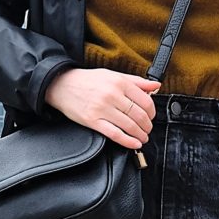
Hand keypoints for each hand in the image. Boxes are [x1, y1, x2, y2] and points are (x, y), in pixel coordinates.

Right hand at [44, 68, 159, 148]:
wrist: (62, 85)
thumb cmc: (88, 81)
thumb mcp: (113, 75)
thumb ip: (136, 81)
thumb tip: (156, 85)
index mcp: (119, 82)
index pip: (145, 101)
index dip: (152, 112)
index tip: (151, 116)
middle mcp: (112, 95)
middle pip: (139, 115)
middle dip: (147, 126)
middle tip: (148, 129)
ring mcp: (102, 109)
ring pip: (129, 126)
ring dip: (140, 135)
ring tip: (143, 137)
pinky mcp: (93, 121)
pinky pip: (115, 134)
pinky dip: (128, 141)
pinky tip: (134, 143)